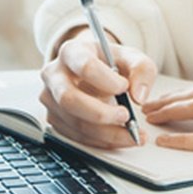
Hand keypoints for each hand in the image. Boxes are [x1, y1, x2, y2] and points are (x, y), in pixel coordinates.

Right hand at [39, 28, 156, 148]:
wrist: (94, 69)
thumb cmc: (110, 61)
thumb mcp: (131, 57)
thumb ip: (141, 70)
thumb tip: (139, 96)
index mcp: (71, 52)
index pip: (85, 67)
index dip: (107, 81)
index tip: (124, 87)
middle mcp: (54, 75)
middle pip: (70, 99)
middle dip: (101, 114)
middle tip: (126, 116)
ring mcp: (51, 99)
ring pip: (74, 122)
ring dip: (105, 133)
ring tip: (131, 133)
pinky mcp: (55, 118)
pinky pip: (75, 136)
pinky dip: (100, 141)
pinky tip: (118, 137)